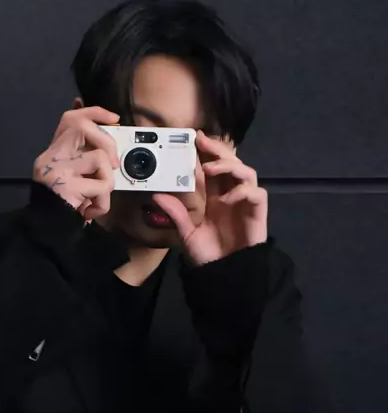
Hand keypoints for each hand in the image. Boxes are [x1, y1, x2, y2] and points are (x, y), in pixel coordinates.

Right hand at [33, 106, 119, 219]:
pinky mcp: (66, 186)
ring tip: (95, 198)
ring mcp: (56, 170)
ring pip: (99, 157)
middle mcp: (51, 157)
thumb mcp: (77, 179)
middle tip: (114, 164)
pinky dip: (103, 202)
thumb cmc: (65, 208)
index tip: (113, 118)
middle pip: (82, 126)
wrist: (47, 233)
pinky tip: (91, 211)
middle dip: (107, 142)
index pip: (70, 119)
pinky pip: (101, 185)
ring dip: (107, 181)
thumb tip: (111, 151)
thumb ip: (87, 162)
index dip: (94, 113)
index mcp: (53, 152)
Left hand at [153, 131, 267, 264]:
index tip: (192, 138)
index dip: (204, 152)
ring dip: (229, 165)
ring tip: (212, 168)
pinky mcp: (257, 211)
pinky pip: (256, 193)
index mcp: (214, 197)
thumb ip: (176, 214)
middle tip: (202, 141)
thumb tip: (156, 195)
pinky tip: (227, 198)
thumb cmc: (209, 254)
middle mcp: (230, 194)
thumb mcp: (187, 233)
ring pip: (246, 171)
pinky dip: (242, 191)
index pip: (211, 167)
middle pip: (230, 162)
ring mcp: (245, 201)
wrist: (225, 274)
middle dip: (217, 149)